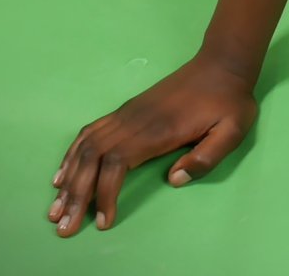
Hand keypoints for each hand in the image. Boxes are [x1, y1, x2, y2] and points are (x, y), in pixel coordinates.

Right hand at [47, 55, 257, 235]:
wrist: (222, 63)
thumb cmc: (229, 101)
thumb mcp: (232, 130)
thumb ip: (206, 157)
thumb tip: (174, 180)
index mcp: (158, 131)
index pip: (117, 164)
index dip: (105, 194)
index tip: (103, 221)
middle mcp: (134, 122)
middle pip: (92, 159)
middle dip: (75, 195)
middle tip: (62, 226)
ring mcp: (127, 114)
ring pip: (87, 147)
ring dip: (69, 178)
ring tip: (56, 207)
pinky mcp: (126, 110)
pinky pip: (90, 132)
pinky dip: (73, 154)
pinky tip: (63, 173)